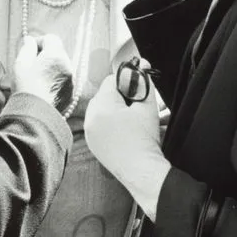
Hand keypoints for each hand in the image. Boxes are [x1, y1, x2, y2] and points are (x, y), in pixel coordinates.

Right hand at [13, 34, 72, 113]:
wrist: (33, 114)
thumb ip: (27, 48)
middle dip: (46, 55)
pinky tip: (44, 89)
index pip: (51, 39)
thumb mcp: (21, 63)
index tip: (30, 50)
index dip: (40, 42)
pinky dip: (56, 81)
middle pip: (58, 52)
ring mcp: (71, 80)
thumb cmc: (25, 87)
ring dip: (52, 68)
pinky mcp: (71, 93)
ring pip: (62, 67)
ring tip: (38, 79)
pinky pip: (64, 81)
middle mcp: (67, 66)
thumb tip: (30, 40)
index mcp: (56, 55)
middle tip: (32, 65)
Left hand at [84, 75, 169, 220]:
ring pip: (102, 108)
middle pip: (105, 94)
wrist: (142, 171)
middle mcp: (90, 118)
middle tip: (137, 105)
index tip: (138, 89)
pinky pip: (99, 123)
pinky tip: (124, 128)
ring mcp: (89, 132)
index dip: (127, 81)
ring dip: (115, 108)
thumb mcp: (147, 106)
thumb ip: (143, 82)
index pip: (111, 80)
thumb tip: (141, 64)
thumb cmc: (145, 138)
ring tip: (132, 118)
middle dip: (121, 95)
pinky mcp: (92, 143)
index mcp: (101, 106)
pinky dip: (110, 122)